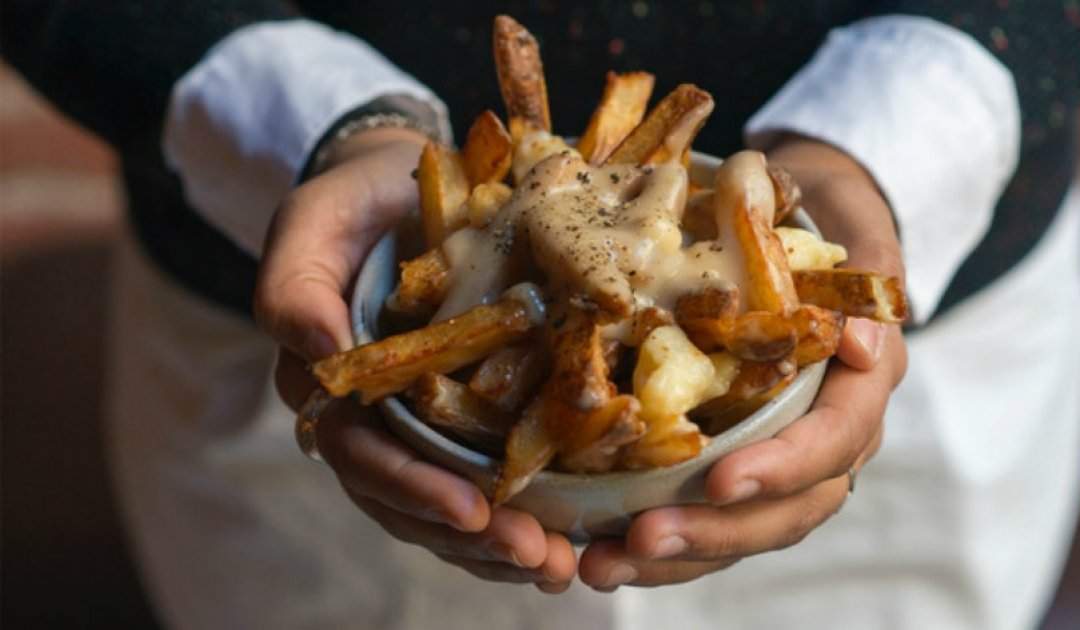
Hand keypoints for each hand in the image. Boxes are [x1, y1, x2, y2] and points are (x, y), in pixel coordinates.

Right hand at [256, 127, 575, 592]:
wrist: (404, 185)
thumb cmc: (357, 203)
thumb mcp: (315, 221)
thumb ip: (296, 283)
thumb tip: (316, 348)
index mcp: (330, 383)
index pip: (362, 453)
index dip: (412, 487)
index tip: (473, 511)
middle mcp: (372, 417)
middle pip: (410, 497)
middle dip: (471, 536)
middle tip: (538, 557)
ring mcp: (421, 421)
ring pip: (447, 505)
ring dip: (500, 544)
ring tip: (560, 566)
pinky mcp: (468, 415)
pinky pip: (486, 478)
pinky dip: (522, 514)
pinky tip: (568, 540)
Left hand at [578, 136, 907, 589]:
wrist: (803, 227)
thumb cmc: (825, 224)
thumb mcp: (855, 230)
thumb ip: (869, 280)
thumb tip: (863, 343)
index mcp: (860, 387)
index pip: (835, 441)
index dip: (783, 467)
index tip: (719, 479)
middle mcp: (829, 438)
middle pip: (787, 509)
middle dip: (715, 531)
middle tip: (641, 539)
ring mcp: (785, 460)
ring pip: (744, 529)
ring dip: (678, 556)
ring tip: (605, 565)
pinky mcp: (741, 466)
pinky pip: (711, 520)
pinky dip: (663, 545)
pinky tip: (603, 554)